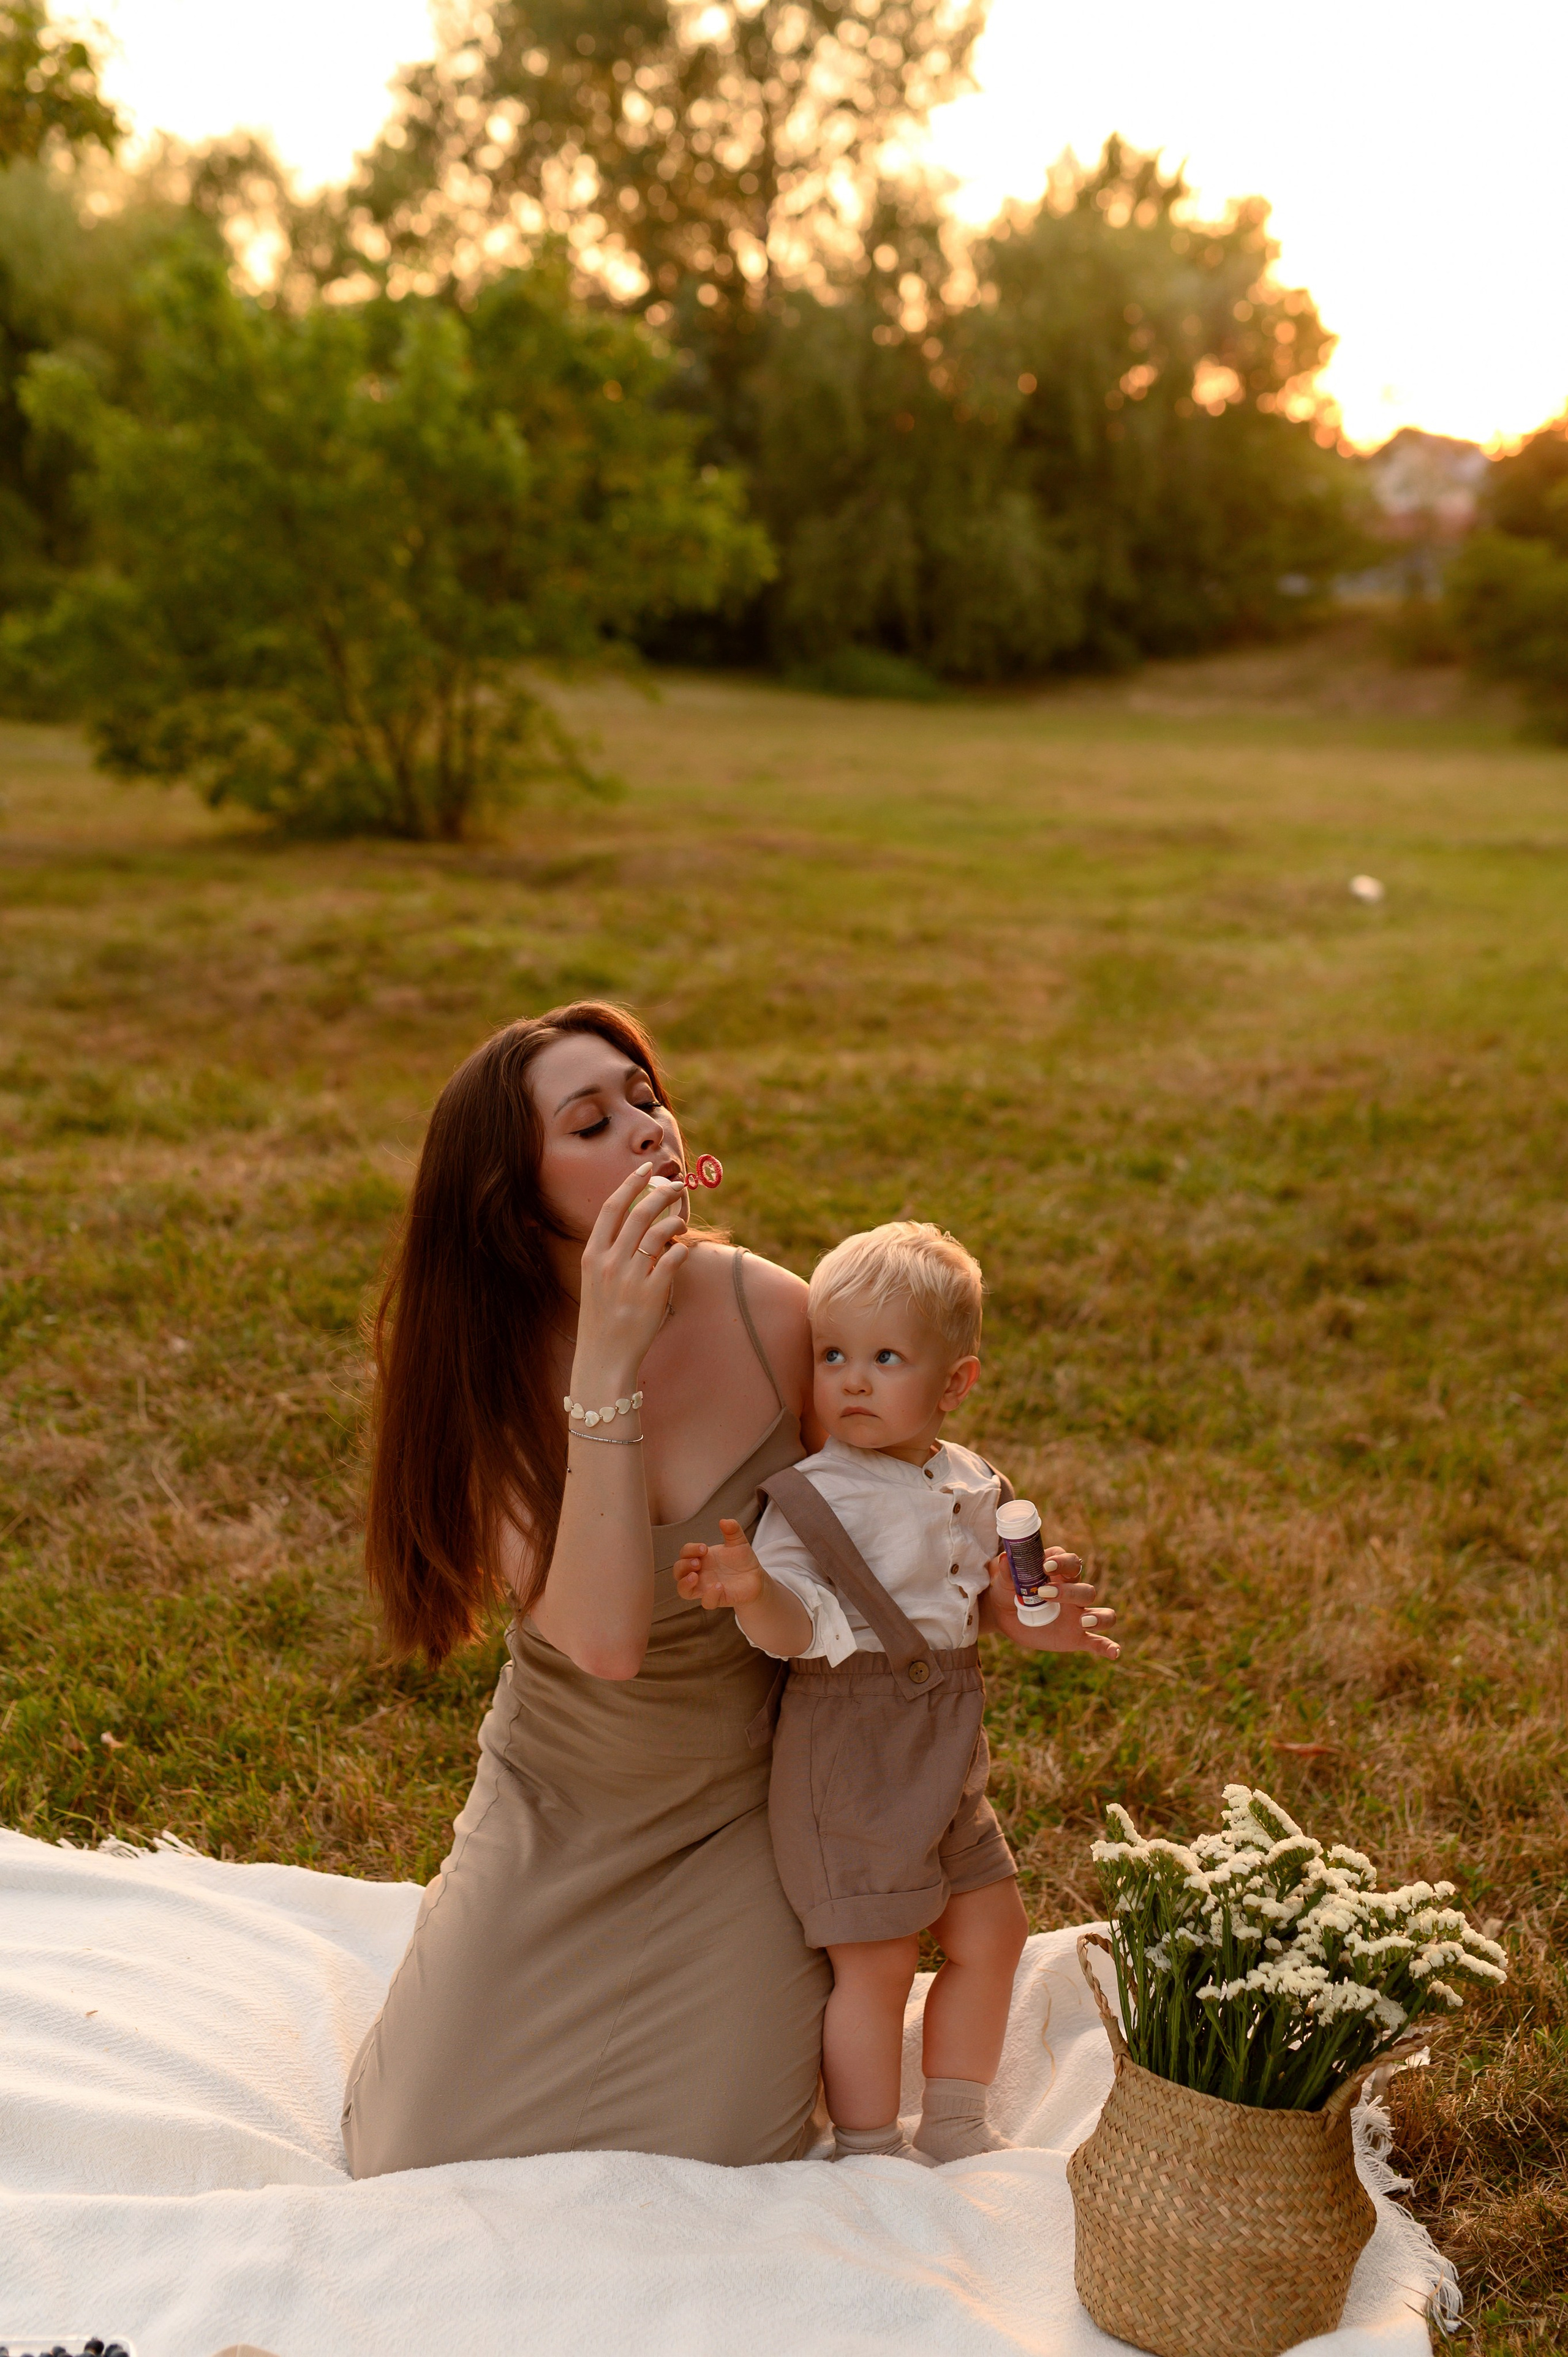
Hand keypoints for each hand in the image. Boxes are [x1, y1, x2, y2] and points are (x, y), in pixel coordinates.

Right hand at [571, 1164, 688, 1391]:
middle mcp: (609, 1262)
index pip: (612, 1208)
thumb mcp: (595, 1279)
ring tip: (681, 1222)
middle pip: (639, 1213)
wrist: (603, 1356)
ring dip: (675, 1221)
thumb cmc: (601, 1316)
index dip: (630, 1183)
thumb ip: (610, 1252)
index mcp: (592, 1255)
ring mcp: (630, 1278)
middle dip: (661, 1193)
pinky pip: (673, 1259)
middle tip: (678, 1186)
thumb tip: (637, 1223)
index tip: (647, 1168)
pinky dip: (680, 1249)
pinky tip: (682, 1251)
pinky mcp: (651, 1294)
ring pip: (658, 1233)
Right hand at [675, 1517, 767, 1611]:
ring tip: (695, 1576)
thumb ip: (732, 1530)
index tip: (704, 1548)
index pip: (684, 1553)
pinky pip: (706, 1603)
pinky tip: (719, 1586)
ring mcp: (706, 1588)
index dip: (689, 1550)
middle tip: (698, 1562)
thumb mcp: (738, 1542)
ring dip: (685, 1583)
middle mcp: (700, 1574)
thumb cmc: (742, 1560)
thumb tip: (724, 1521)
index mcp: (702, 1558)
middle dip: (683, 1566)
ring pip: (683, 1591)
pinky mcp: (718, 1599)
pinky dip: (709, 1596)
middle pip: (678, 1572)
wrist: (756, 1578)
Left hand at [983, 1548, 1119, 1658]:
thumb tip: (1005, 1558)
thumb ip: (1007, 1571)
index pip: (1071, 1563)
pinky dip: (1108, 1647)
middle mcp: (1073, 1593)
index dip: (1063, 1562)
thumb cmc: (1007, 1590)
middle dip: (1070, 1591)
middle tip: (1044, 1594)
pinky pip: (1098, 1642)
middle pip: (1086, 1589)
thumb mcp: (1004, 1581)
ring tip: (1084, 1622)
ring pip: (1102, 1613)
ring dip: (1099, 1617)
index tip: (1046, 1566)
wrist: (1003, 1616)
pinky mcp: (1076, 1637)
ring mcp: (1078, 1616)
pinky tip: (1114, 1653)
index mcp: (1059, 1575)